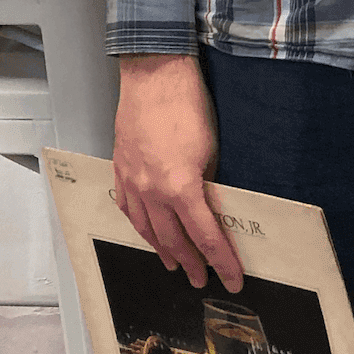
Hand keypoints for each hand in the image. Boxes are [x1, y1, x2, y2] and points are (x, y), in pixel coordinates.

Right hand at [112, 53, 244, 289]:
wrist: (155, 75)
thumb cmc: (187, 104)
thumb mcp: (211, 148)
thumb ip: (207, 182)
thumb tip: (209, 204)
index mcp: (181, 188)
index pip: (205, 237)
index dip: (221, 261)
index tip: (232, 278)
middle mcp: (153, 192)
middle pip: (173, 241)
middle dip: (191, 263)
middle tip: (201, 279)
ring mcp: (133, 182)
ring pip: (147, 230)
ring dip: (163, 250)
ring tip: (174, 264)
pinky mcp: (121, 169)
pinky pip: (128, 209)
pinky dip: (140, 226)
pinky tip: (146, 232)